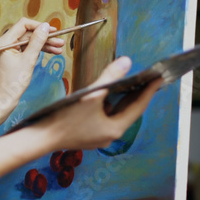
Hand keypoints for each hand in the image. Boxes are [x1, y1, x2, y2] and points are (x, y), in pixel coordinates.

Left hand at [0, 18, 64, 110]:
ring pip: (29, 42)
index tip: (53, 31)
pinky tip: (51, 53)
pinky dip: (38, 51)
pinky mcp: (12, 58)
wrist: (3, 100)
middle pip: (28, 34)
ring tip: (59, 49)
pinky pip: (26, 50)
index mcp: (4, 41)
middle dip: (44, 37)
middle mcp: (4, 43)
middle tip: (60, 42)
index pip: (23, 24)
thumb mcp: (28, 60)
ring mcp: (8, 51)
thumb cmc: (12, 82)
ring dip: (44, 45)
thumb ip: (37, 42)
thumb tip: (45, 27)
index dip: (39, 26)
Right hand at [36, 56, 162, 150]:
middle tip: (148, 78)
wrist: (40, 138)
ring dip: (122, 100)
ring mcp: (99, 137)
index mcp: (116, 128)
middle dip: (137, 94)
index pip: (139, 106)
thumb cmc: (65, 118)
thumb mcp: (90, 94)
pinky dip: (109, 106)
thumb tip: (126, 61)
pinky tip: (105, 96)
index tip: (159, 77)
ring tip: (129, 83)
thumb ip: (109, 77)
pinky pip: (104, 118)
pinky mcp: (88, 135)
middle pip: (129, 111)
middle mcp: (111, 135)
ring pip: (116, 115)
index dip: (149, 90)